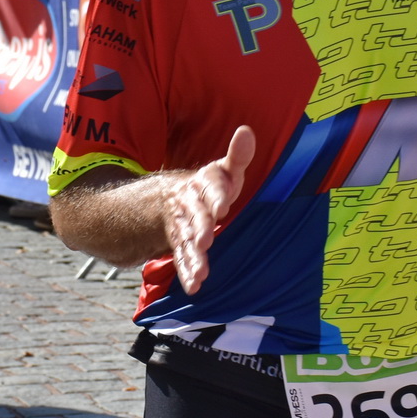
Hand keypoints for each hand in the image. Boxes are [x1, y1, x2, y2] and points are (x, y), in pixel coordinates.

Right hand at [166, 126, 256, 293]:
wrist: (170, 199)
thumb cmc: (210, 186)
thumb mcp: (222, 170)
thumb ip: (237, 156)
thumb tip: (246, 131)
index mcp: (202, 184)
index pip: (210, 189)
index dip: (216, 197)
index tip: (222, 208)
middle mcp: (188, 205)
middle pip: (195, 218)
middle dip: (200, 229)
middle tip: (206, 242)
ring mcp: (181, 227)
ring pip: (186, 241)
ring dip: (193, 257)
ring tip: (201, 274)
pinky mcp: (179, 244)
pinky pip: (181, 258)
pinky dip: (186, 272)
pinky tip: (194, 286)